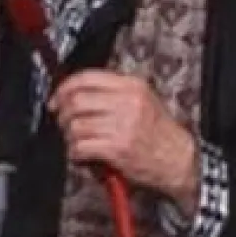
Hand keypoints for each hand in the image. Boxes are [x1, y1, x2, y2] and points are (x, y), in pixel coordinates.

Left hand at [50, 71, 199, 207]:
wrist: (178, 158)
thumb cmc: (160, 132)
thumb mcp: (143, 99)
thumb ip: (113, 91)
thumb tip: (77, 90)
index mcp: (132, 86)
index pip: (87, 77)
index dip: (64, 88)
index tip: (57, 98)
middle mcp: (127, 103)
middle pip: (77, 100)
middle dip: (63, 113)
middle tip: (63, 121)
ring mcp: (122, 126)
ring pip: (76, 124)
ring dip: (69, 135)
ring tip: (76, 140)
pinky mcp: (117, 148)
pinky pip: (81, 146)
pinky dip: (75, 152)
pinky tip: (81, 154)